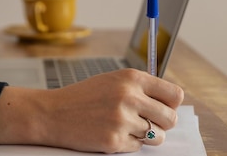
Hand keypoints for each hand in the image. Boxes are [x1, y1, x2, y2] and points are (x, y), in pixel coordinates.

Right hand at [0, 68, 183, 152]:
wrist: (51, 113)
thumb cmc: (82, 97)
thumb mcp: (111, 81)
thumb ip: (139, 88)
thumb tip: (171, 103)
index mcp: (130, 77)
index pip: (174, 94)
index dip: (171, 103)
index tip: (162, 107)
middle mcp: (129, 96)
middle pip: (171, 118)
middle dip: (162, 123)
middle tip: (145, 122)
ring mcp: (122, 119)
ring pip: (157, 136)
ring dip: (145, 136)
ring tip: (125, 127)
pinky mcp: (114, 141)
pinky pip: (137, 148)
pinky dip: (127, 144)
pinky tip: (110, 133)